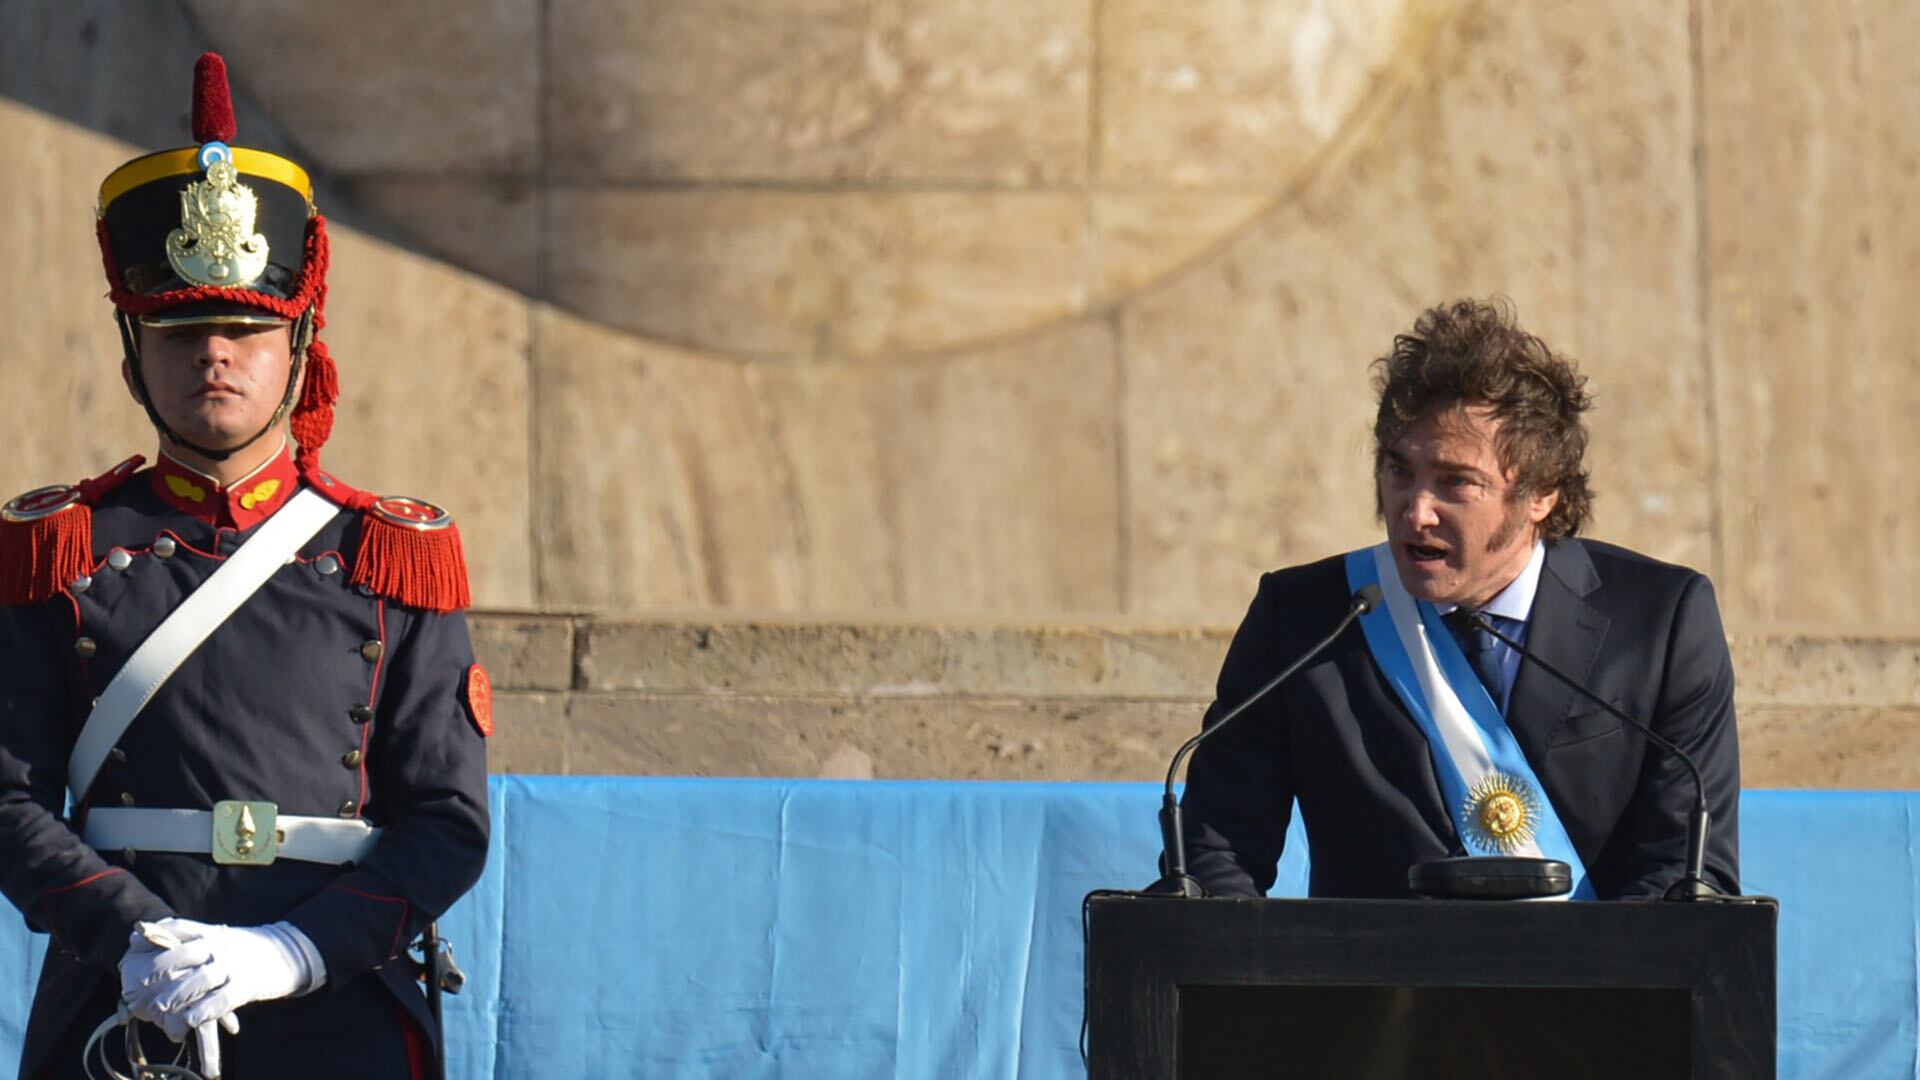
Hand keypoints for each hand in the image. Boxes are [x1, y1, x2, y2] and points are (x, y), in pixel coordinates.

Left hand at [120, 917, 317, 1037]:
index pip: (178, 928)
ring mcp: (234, 966)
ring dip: (176, 994)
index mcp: (213, 933)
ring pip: (199, 980)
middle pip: (183, 954)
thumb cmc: (249, 947)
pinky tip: (188, 1021)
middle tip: (137, 982)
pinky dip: (203, 1011)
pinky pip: (221, 1000)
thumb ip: (194, 937)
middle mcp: (221, 947)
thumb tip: (154, 935)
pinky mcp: (247, 986)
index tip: (132, 942)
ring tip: (158, 1007)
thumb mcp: (222, 936)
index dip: (153, 934)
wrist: (290, 952)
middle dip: (158, 967)